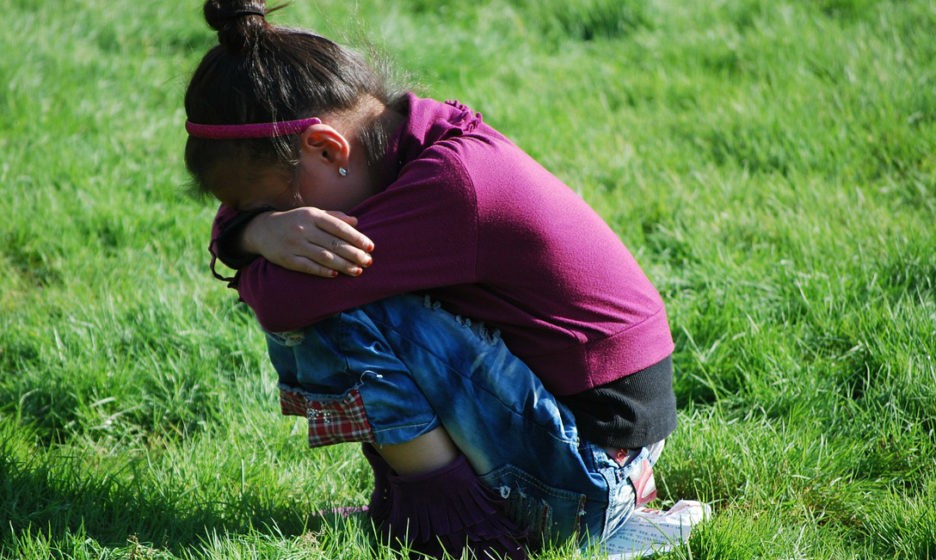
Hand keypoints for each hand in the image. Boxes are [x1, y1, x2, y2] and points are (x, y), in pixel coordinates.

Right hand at [241, 207, 373, 277]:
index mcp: (312, 215)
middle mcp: (303, 229)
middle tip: (369, 261)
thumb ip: (334, 217)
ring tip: (358, 270)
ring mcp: (294, 244)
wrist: (263, 230)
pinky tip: (336, 274)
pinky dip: (322, 271)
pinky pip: (308, 266)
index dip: (356, 238)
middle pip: (334, 243)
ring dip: (343, 265)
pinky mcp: (287, 259)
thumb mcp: (313, 213)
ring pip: (324, 256)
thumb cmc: (295, 221)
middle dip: (354, 254)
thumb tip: (356, 222)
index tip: (370, 247)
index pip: (339, 227)